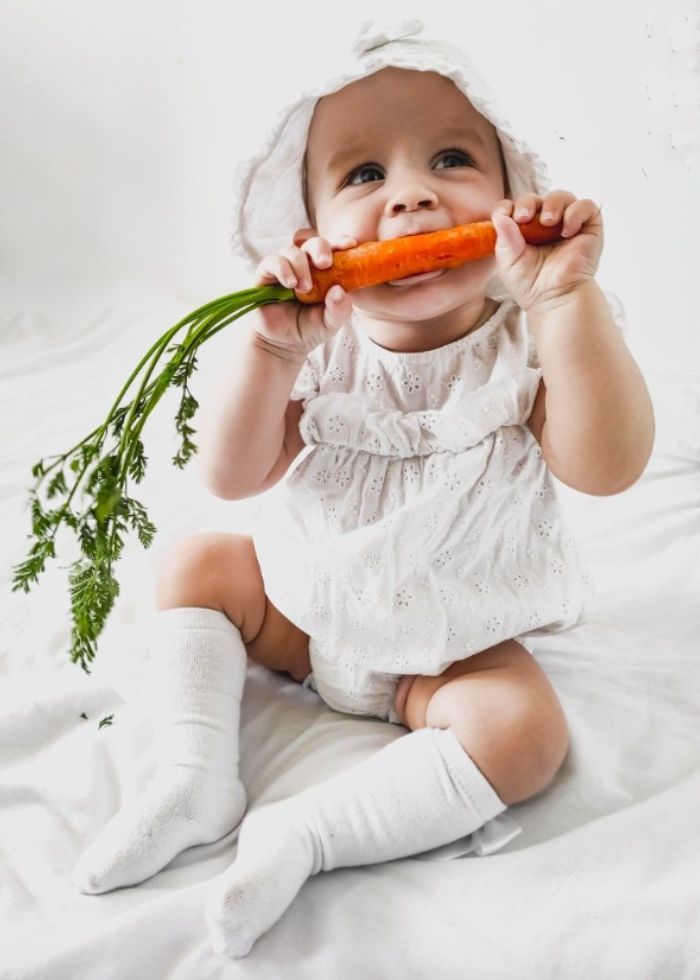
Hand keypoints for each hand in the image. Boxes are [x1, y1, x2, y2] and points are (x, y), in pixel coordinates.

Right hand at [251, 230, 357, 358]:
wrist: (284, 345)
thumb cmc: (309, 328)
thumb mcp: (331, 323)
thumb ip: (339, 309)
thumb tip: (339, 291)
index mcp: (324, 271)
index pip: (334, 249)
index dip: (341, 242)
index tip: (351, 244)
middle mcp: (305, 265)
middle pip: (312, 243)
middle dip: (320, 248)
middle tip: (326, 263)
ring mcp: (285, 268)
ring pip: (292, 250)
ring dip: (301, 265)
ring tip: (305, 288)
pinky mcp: (265, 275)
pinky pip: (272, 261)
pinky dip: (283, 269)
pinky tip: (290, 284)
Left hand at [491, 191, 602, 313]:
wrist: (554, 297)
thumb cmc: (530, 284)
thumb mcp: (508, 261)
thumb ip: (503, 238)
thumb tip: (500, 215)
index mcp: (525, 230)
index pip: (515, 207)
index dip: (509, 206)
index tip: (504, 215)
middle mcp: (546, 224)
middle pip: (536, 198)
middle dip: (528, 203)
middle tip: (524, 218)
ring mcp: (567, 224)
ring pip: (562, 196)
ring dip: (553, 204)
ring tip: (548, 222)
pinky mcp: (589, 227)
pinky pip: (586, 206)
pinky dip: (575, 212)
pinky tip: (566, 231)